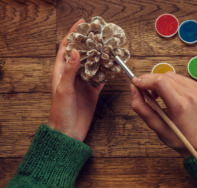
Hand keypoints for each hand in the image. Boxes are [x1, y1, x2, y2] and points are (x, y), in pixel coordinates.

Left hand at [47, 19, 103, 141]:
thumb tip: (76, 52)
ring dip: (99, 56)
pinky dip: (106, 72)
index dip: (72, 35)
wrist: (69, 131)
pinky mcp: (93, 91)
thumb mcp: (63, 89)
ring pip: (93, 65)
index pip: (66, 48)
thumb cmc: (61, 111)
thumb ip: (70, 71)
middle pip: (82, 54)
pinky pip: (101, 78)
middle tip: (98, 34)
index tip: (81, 24)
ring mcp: (84, 83)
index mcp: (61, 72)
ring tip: (108, 47)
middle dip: (89, 43)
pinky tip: (112, 66)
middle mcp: (73, 75)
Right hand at [130, 72, 196, 157]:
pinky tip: (168, 94)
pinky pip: (180, 79)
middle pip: (164, 76)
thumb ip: (141, 107)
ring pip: (171, 75)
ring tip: (157, 96)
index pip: (160, 82)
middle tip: (144, 91)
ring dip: (160, 82)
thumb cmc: (178, 137)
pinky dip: (170, 83)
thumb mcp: (155, 126)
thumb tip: (133, 89)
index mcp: (180, 106)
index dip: (145, 80)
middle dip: (150, 80)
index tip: (136, 83)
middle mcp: (191, 95)